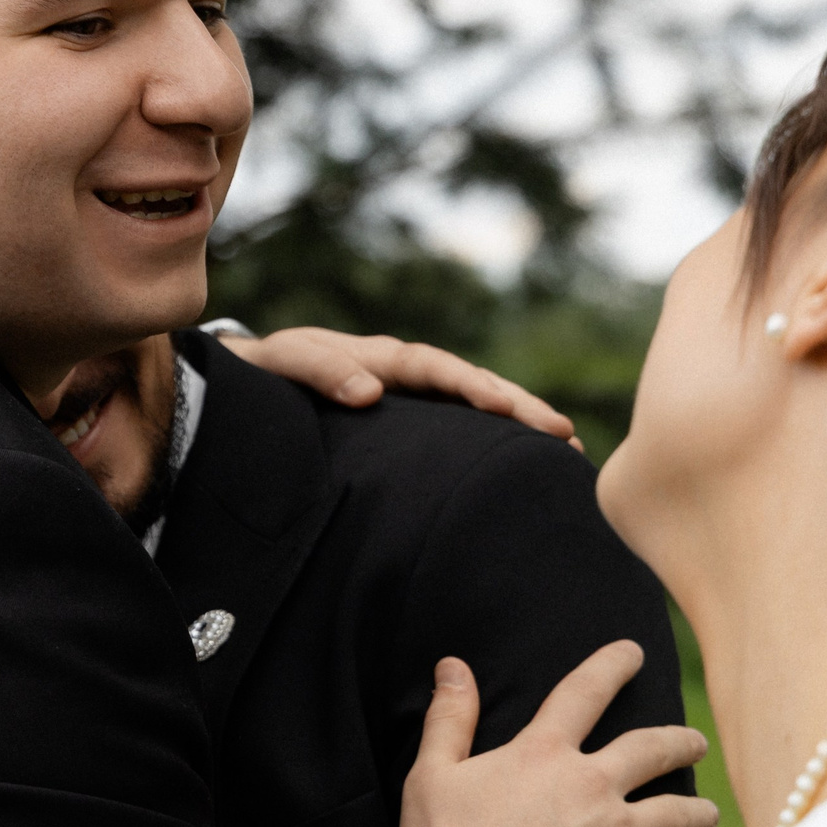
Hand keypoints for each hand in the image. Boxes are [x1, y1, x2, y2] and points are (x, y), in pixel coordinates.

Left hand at [217, 326, 579, 449]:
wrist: (258, 382)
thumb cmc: (271, 373)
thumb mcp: (287, 362)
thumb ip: (322, 370)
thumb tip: (369, 394)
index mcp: (384, 359)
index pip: (436, 368)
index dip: (468, 385)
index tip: (500, 406)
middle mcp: (409, 377)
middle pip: (474, 385)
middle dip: (519, 407)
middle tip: (563, 434)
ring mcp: (416, 402)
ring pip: (477, 408)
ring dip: (520, 424)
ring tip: (568, 451)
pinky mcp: (415, 426)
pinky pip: (462, 431)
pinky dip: (497, 442)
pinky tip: (528, 466)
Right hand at [401, 642, 719, 826]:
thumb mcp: (430, 777)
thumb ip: (448, 720)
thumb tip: (452, 666)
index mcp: (543, 754)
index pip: (582, 694)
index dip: (609, 666)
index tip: (632, 652)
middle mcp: (592, 785)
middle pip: (652, 750)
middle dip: (679, 741)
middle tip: (696, 742)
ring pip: (678, 812)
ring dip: (697, 811)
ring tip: (708, 813)